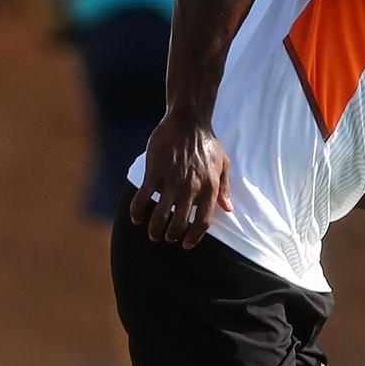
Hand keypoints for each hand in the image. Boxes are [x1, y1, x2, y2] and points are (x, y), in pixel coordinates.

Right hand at [130, 117, 232, 247]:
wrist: (188, 122)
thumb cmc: (207, 143)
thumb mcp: (223, 164)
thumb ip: (224, 188)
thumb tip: (228, 209)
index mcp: (209, 189)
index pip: (203, 222)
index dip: (194, 237)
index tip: (186, 244)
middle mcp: (191, 189)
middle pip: (179, 224)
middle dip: (172, 236)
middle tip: (167, 238)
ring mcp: (171, 182)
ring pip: (160, 216)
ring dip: (154, 229)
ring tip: (153, 233)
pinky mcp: (154, 174)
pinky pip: (142, 199)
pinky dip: (137, 212)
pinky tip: (136, 218)